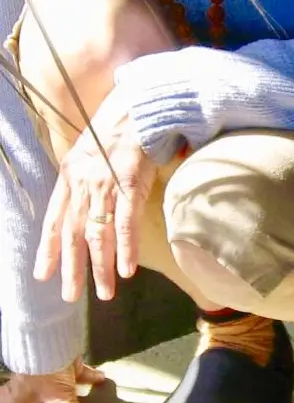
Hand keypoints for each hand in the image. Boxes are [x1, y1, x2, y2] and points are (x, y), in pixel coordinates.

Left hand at [34, 85, 157, 302]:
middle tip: (71, 296)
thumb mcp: (94, 153)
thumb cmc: (122, 129)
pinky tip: (126, 271)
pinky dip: (125, 249)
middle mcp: (82, 183)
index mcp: (70, 175)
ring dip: (100, 268)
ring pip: (98, 235)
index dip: (48, 249)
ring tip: (104, 293)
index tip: (43, 274)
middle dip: (72, 268)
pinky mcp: (129, 186)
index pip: (54, 219)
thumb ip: (89, 179)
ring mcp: (104, 185)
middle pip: (73, 234)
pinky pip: (124, 224)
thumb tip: (95, 205)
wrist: (141, 106)